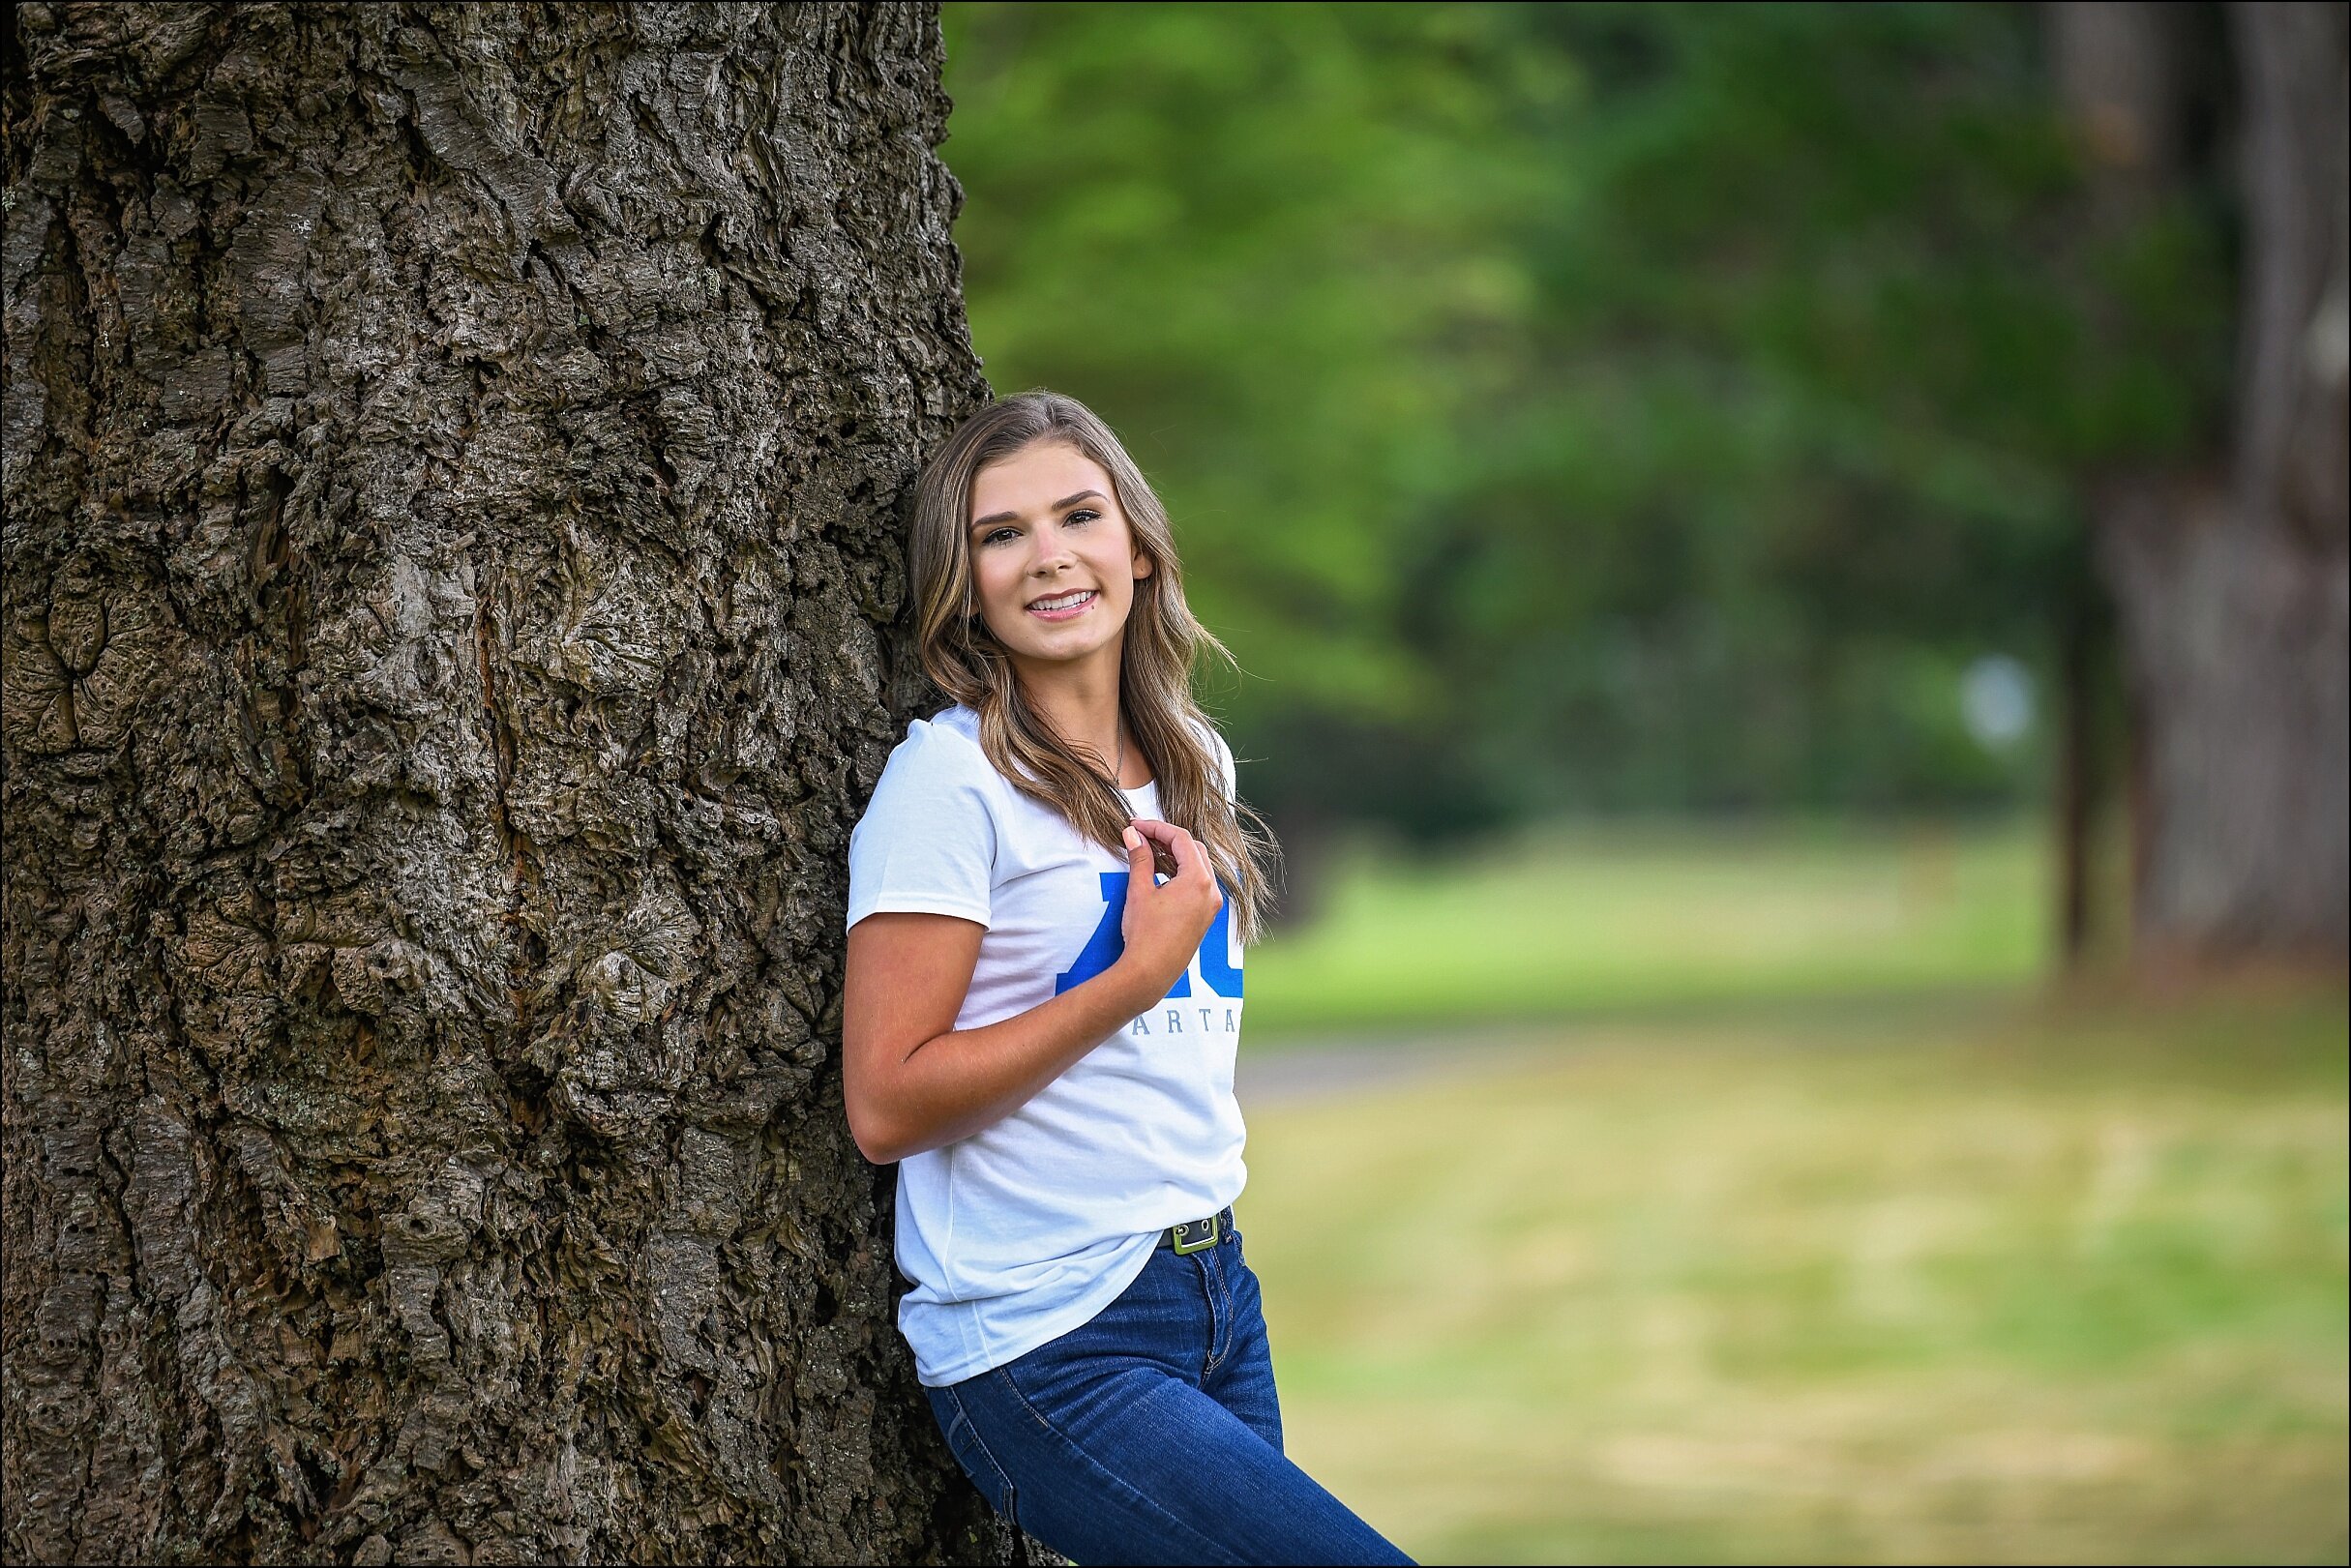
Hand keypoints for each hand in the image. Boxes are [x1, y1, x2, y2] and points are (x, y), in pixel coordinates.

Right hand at [1115, 818, 1221, 1001]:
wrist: (1150, 972)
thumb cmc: (1145, 934)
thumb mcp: (1140, 891)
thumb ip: (1140, 858)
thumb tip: (1134, 836)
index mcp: (1198, 880)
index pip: (1181, 839)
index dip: (1157, 828)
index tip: (1136, 826)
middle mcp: (1211, 890)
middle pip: (1194, 849)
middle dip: (1168, 838)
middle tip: (1142, 836)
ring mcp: (1211, 905)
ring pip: (1199, 866)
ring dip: (1176, 855)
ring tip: (1149, 852)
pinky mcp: (1206, 916)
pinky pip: (1199, 884)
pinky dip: (1183, 872)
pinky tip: (1162, 873)